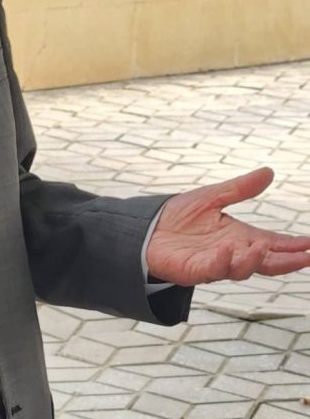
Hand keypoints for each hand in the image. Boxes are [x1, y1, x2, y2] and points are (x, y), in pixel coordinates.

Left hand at [147, 167, 309, 285]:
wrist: (146, 228)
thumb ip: (240, 188)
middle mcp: (232, 253)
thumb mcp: (213, 197)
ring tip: (265, 247)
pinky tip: (228, 250)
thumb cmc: (178, 216)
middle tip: (307, 257)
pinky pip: (213, 269)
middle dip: (287, 261)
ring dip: (255, 260)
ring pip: (242, 269)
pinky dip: (223, 262)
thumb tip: (269, 172)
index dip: (293, 246)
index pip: (272, 243)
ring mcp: (215, 263)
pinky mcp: (195, 269)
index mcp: (239, 237)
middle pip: (266, 261)